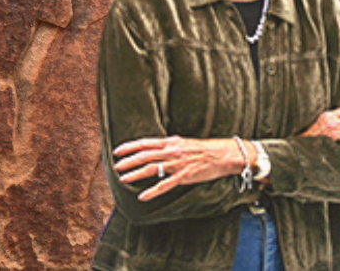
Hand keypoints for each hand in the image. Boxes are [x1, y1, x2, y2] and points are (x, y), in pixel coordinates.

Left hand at [112, 136, 247, 201]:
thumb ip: (170, 144)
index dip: (129, 147)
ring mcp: (177, 164)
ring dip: (135, 174)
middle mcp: (171, 151)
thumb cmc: (205, 148)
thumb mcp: (184, 142)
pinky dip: (152, 191)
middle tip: (116, 167)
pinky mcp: (184, 177)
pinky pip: (164, 185)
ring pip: (151, 169)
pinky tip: (142, 196)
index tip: (117, 151)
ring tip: (123, 179)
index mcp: (171, 141)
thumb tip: (159, 145)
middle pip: (144, 155)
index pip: (145, 143)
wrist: (223, 154)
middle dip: (128, 161)